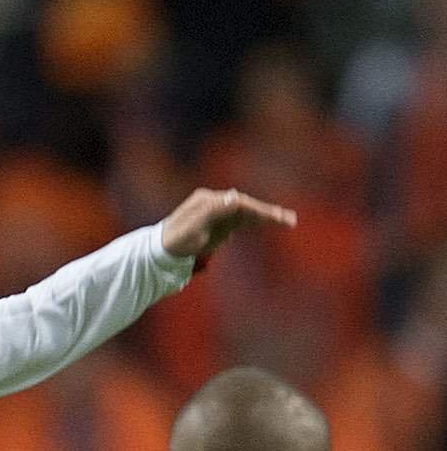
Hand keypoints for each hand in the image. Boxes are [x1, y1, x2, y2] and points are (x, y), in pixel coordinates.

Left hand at [158, 187, 296, 261]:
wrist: (160, 252)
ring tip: (289, 221)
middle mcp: (215, 203)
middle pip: (246, 206)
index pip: (238, 203)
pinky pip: (243, 222)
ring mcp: (218, 214)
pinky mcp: (220, 225)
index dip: (256, 209)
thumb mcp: (192, 228)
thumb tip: (235, 198)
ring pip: (248, 214)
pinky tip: (273, 223)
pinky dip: (258, 223)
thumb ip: (212, 212)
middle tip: (289, 219)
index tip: (271, 217)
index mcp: (207, 201)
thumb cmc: (174, 240)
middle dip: (267, 213)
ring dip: (267, 217)